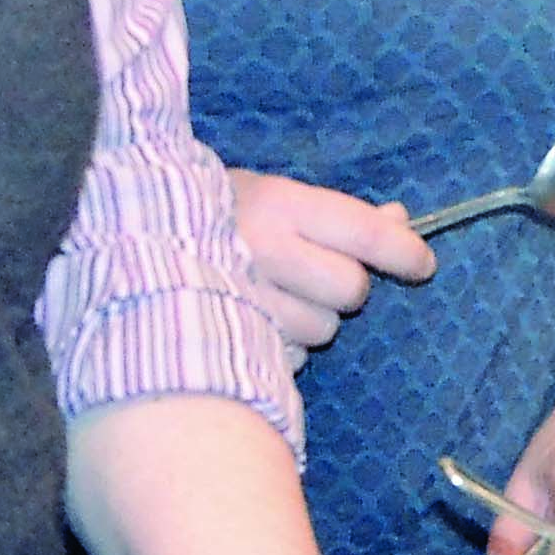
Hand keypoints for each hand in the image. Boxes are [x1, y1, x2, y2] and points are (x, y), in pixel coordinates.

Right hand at [229, 168, 433, 354]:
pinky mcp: (230, 343)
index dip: (405, 252)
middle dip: (343, 286)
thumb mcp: (276, 197)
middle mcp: (264, 251)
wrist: (131, 243)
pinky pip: (290, 357)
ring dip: (311, 319)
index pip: (366, 233)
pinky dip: (283, 345)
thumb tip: (401, 221)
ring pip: (322, 330)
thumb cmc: (218, 215)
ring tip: (274, 297)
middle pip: (350, 289)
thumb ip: (339, 214)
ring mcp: (245, 300)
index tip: (422, 264)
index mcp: (278, 205)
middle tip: (315, 273)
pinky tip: (256, 321)